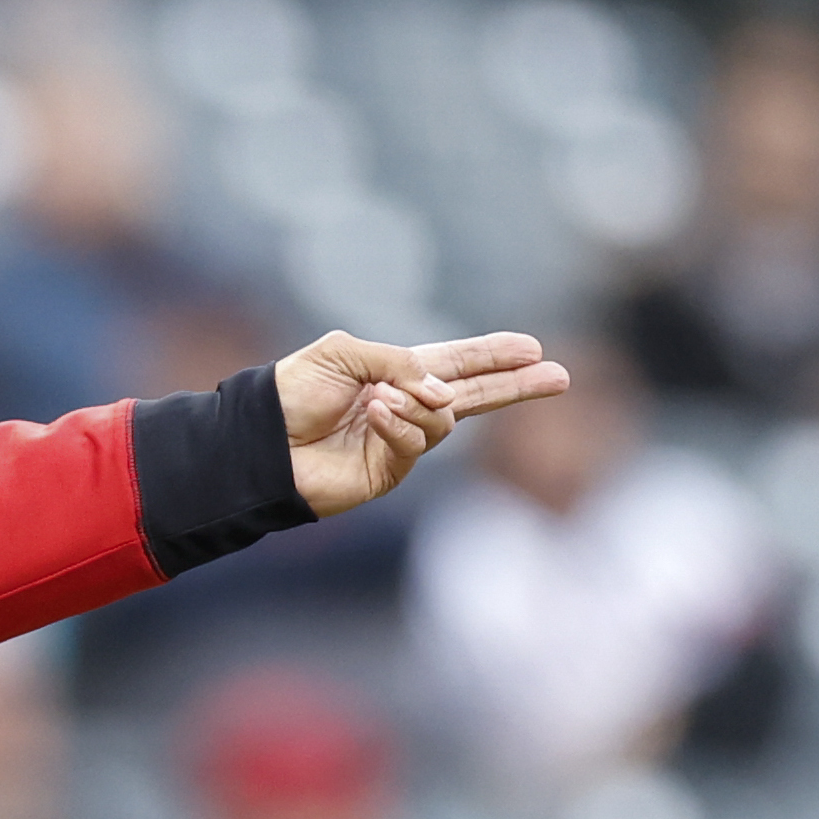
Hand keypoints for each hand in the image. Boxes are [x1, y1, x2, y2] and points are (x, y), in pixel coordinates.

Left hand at [277, 329, 570, 517]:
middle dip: (515, 385)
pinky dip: (399, 424)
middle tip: (559, 377)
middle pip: (475, 394)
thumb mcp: (342, 353)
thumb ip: (397, 361)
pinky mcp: (389, 470)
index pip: (456, 362)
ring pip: (442, 420)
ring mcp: (399, 440)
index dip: (493, 355)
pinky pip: (414, 444)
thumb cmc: (291, 392)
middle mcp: (404, 405)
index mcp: (394, 372)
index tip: (532, 348)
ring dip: (416, 405)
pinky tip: (375, 413)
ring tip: (378, 401)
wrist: (259, 442)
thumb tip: (442, 394)